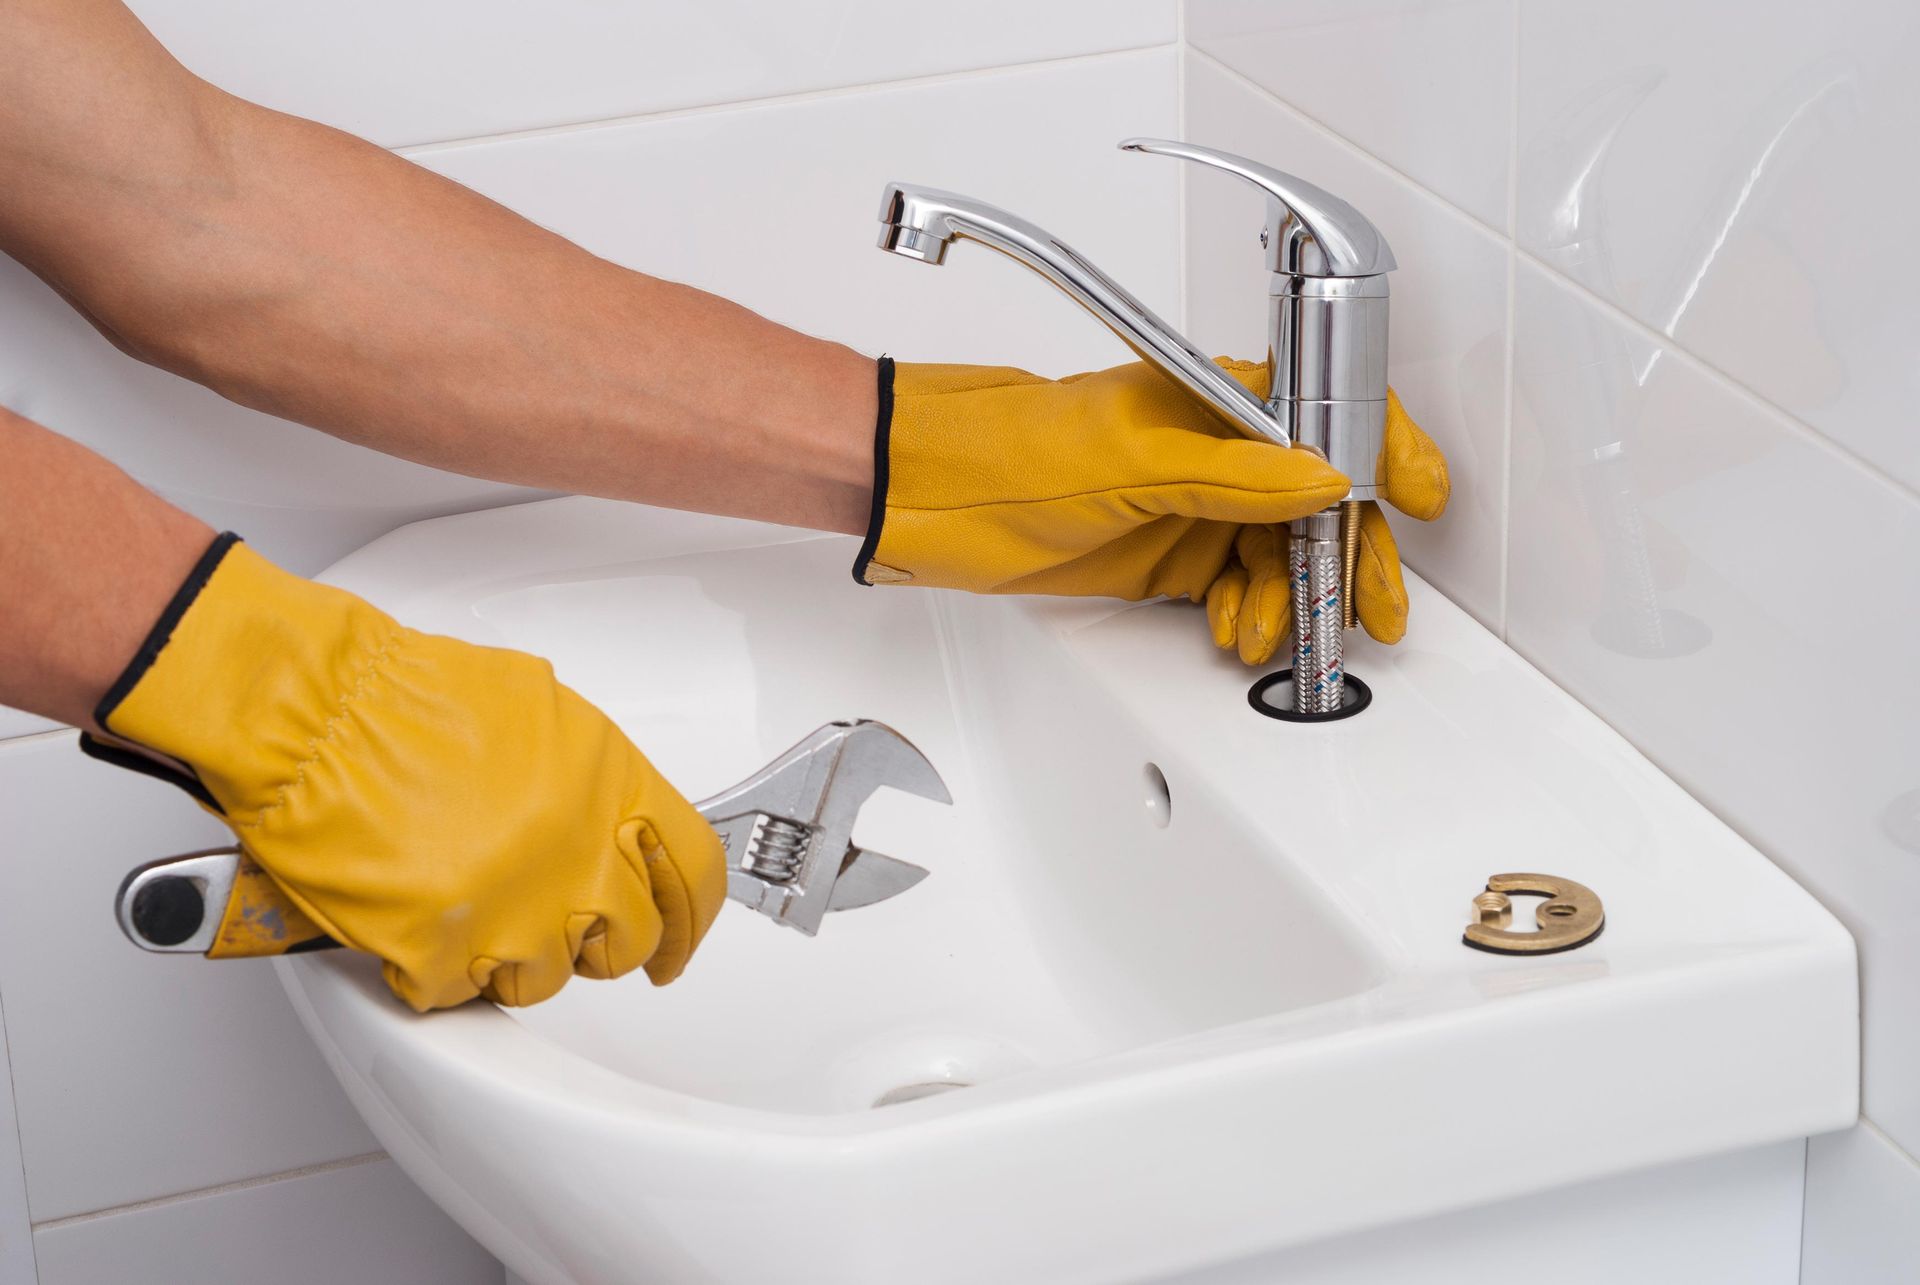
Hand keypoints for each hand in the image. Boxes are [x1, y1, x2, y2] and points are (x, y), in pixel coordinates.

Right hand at [81, 535, 725, 1010]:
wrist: (312, 712)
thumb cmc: (405, 697)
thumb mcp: (543, 711)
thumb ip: (595, 779)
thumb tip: (614, 823)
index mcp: (611, 789)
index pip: (696, 874)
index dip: (690, 918)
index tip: (677, 942)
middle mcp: (577, 856)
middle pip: (626, 938)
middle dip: (594, 938)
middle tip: (552, 918)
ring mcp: (514, 914)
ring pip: (545, 976)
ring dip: (508, 953)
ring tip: (461, 898)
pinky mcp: (442, 958)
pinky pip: (459, 993)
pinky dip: (434, 967)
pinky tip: (412, 916)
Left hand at [854, 358, 1447, 661]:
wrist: (930, 497)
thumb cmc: (1010, 449)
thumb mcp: (1133, 460)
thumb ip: (1234, 476)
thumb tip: (1322, 481)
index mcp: (1218, 402)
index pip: (1331, 415)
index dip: (1385, 454)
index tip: (1422, 498)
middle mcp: (1216, 452)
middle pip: (1317, 503)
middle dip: (1350, 558)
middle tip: (1372, 610)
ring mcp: (1192, 507)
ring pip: (1278, 555)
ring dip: (1287, 599)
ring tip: (1268, 633)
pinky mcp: (1166, 557)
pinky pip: (1234, 588)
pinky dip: (1247, 614)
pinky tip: (1239, 632)